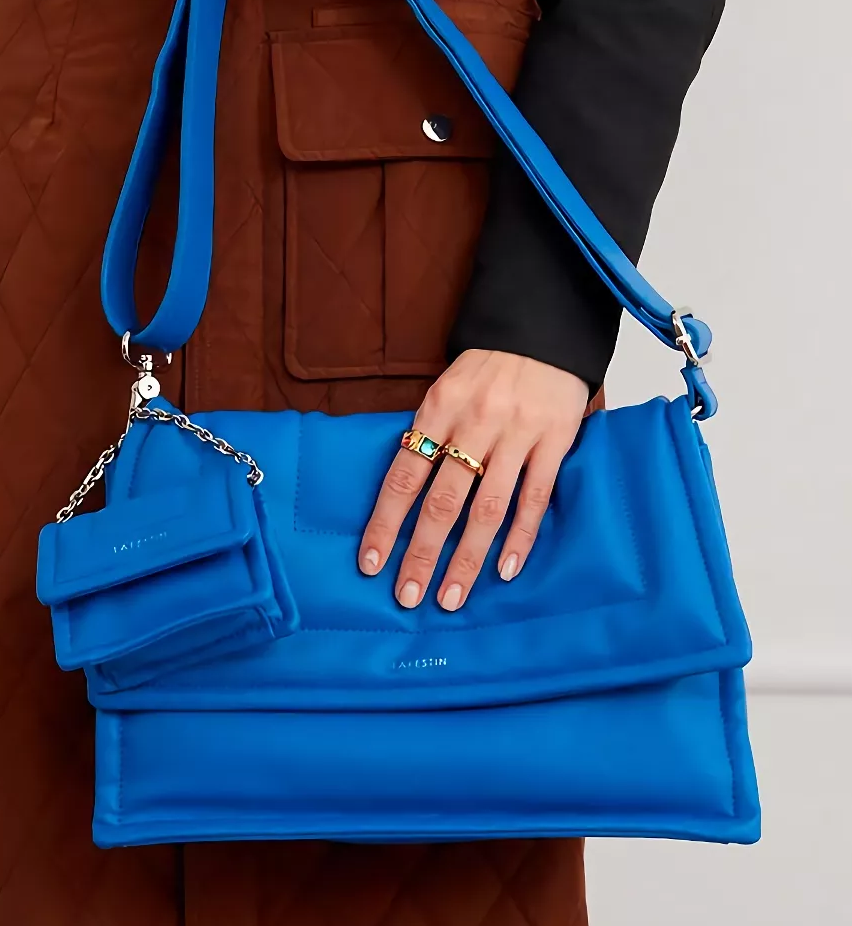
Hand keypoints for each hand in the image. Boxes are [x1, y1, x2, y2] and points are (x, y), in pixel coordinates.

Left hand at [358, 350, 588, 610]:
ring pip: (487, 508)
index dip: (385, 523)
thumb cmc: (487, 368)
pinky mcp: (555, 441)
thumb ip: (428, 435)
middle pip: (442, 501)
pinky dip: (520, 536)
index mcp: (438, 408)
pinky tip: (506, 570)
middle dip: (421, 553)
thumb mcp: (444, 389)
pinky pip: (535, 497)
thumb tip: (404, 494)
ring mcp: (517, 434)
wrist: (543, 328)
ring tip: (451, 597)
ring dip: (467, 558)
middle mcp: (474, 423)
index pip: (403, 476)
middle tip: (408, 596)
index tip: (370, 564)